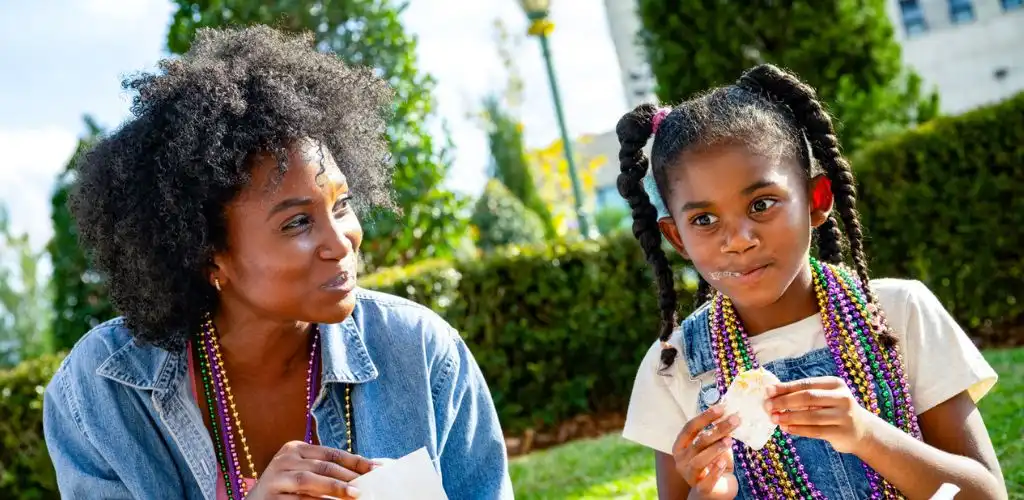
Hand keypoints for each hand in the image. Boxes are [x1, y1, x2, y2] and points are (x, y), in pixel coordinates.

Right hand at [244, 441, 376, 499]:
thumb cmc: (287, 487)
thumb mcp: (304, 471)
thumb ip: (327, 469)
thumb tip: (364, 471)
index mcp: (295, 448)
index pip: (331, 454)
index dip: (356, 461)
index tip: (377, 468)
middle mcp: (285, 459)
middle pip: (323, 466)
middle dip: (349, 475)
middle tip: (369, 483)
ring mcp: (276, 478)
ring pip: (310, 481)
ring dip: (335, 488)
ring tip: (355, 494)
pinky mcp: (271, 497)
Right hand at [672, 404, 739, 499]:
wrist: (714, 491)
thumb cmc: (713, 464)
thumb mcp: (714, 446)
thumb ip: (717, 433)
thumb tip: (730, 413)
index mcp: (680, 446)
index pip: (690, 428)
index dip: (705, 417)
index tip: (721, 408)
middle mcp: (681, 460)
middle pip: (698, 441)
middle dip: (717, 429)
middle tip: (734, 420)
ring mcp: (689, 475)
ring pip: (700, 460)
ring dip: (716, 448)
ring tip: (730, 440)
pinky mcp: (701, 489)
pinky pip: (707, 481)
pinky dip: (715, 471)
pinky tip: (724, 462)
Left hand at [765, 376, 876, 453]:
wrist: (862, 431)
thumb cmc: (834, 410)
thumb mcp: (825, 397)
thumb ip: (804, 394)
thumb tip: (772, 393)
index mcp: (835, 384)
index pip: (806, 384)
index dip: (785, 388)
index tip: (767, 391)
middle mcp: (842, 398)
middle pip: (807, 398)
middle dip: (784, 402)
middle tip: (767, 406)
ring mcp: (844, 416)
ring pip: (811, 416)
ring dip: (789, 417)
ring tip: (774, 418)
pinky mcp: (842, 432)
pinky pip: (815, 431)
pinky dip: (798, 430)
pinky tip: (786, 428)